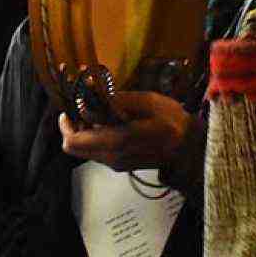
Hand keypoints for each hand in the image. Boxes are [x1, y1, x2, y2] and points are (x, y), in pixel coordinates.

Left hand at [57, 91, 191, 171]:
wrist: (189, 148)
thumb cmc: (171, 121)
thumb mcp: (146, 101)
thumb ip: (115, 99)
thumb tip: (88, 91)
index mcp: (116, 141)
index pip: (73, 142)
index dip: (66, 124)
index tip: (69, 107)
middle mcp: (111, 157)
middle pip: (74, 148)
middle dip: (74, 126)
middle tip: (83, 106)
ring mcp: (115, 163)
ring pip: (85, 150)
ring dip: (85, 131)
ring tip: (98, 110)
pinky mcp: (120, 164)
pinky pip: (97, 151)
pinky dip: (96, 136)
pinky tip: (110, 121)